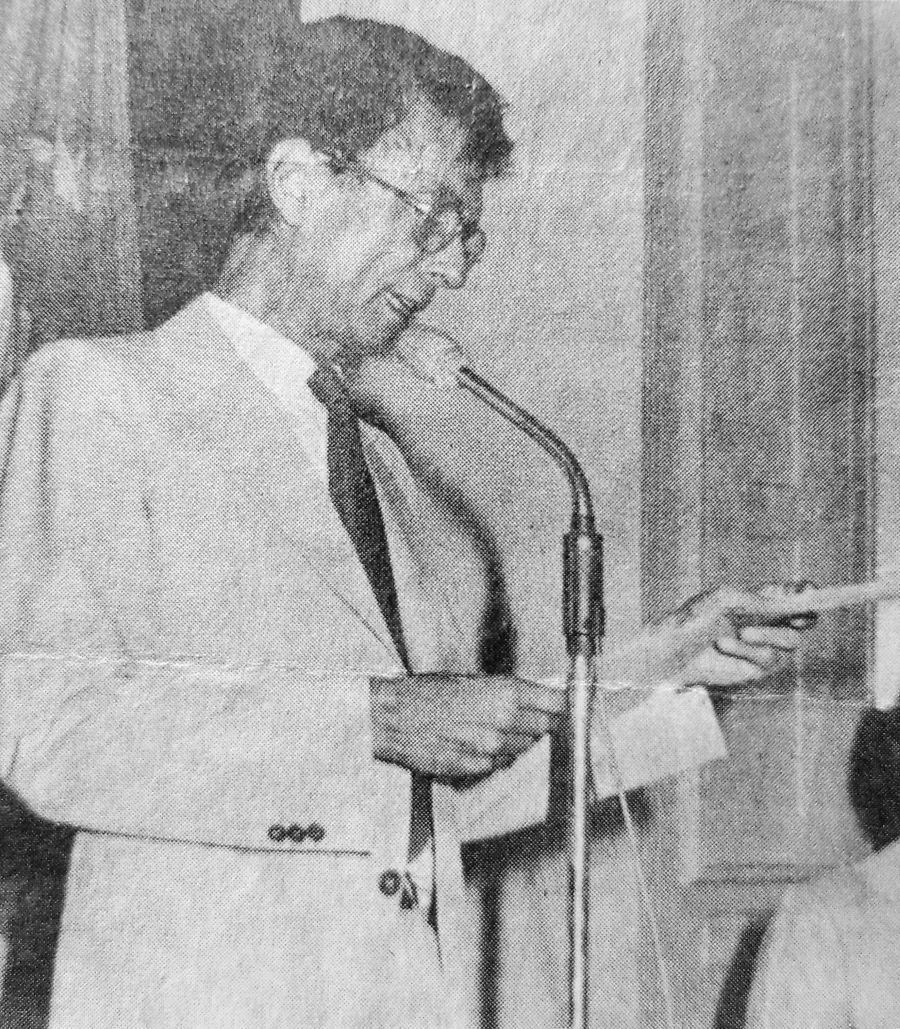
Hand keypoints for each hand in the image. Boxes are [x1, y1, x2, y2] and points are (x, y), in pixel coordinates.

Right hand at [370, 673, 563, 781]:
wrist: (393, 717)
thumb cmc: (428, 692)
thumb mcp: (472, 680)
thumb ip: (507, 692)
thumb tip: (535, 699)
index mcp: (506, 693)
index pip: (557, 705)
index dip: (559, 707)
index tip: (558, 708)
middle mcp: (505, 721)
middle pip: (546, 729)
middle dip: (539, 724)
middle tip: (523, 718)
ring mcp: (491, 749)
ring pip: (525, 749)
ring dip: (517, 741)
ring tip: (492, 729)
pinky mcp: (477, 768)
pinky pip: (501, 765)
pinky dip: (497, 757)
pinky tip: (478, 744)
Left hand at [662, 583, 815, 689]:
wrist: (673, 651)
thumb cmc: (694, 618)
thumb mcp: (725, 598)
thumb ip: (759, 599)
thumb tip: (789, 603)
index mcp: (761, 599)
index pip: (794, 594)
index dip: (808, 592)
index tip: (810, 591)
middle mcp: (769, 622)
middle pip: (807, 619)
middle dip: (803, 617)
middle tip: (797, 616)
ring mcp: (766, 646)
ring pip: (792, 641)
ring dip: (766, 636)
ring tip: (737, 634)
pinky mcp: (759, 668)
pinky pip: (771, 658)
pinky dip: (748, 651)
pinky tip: (725, 645)